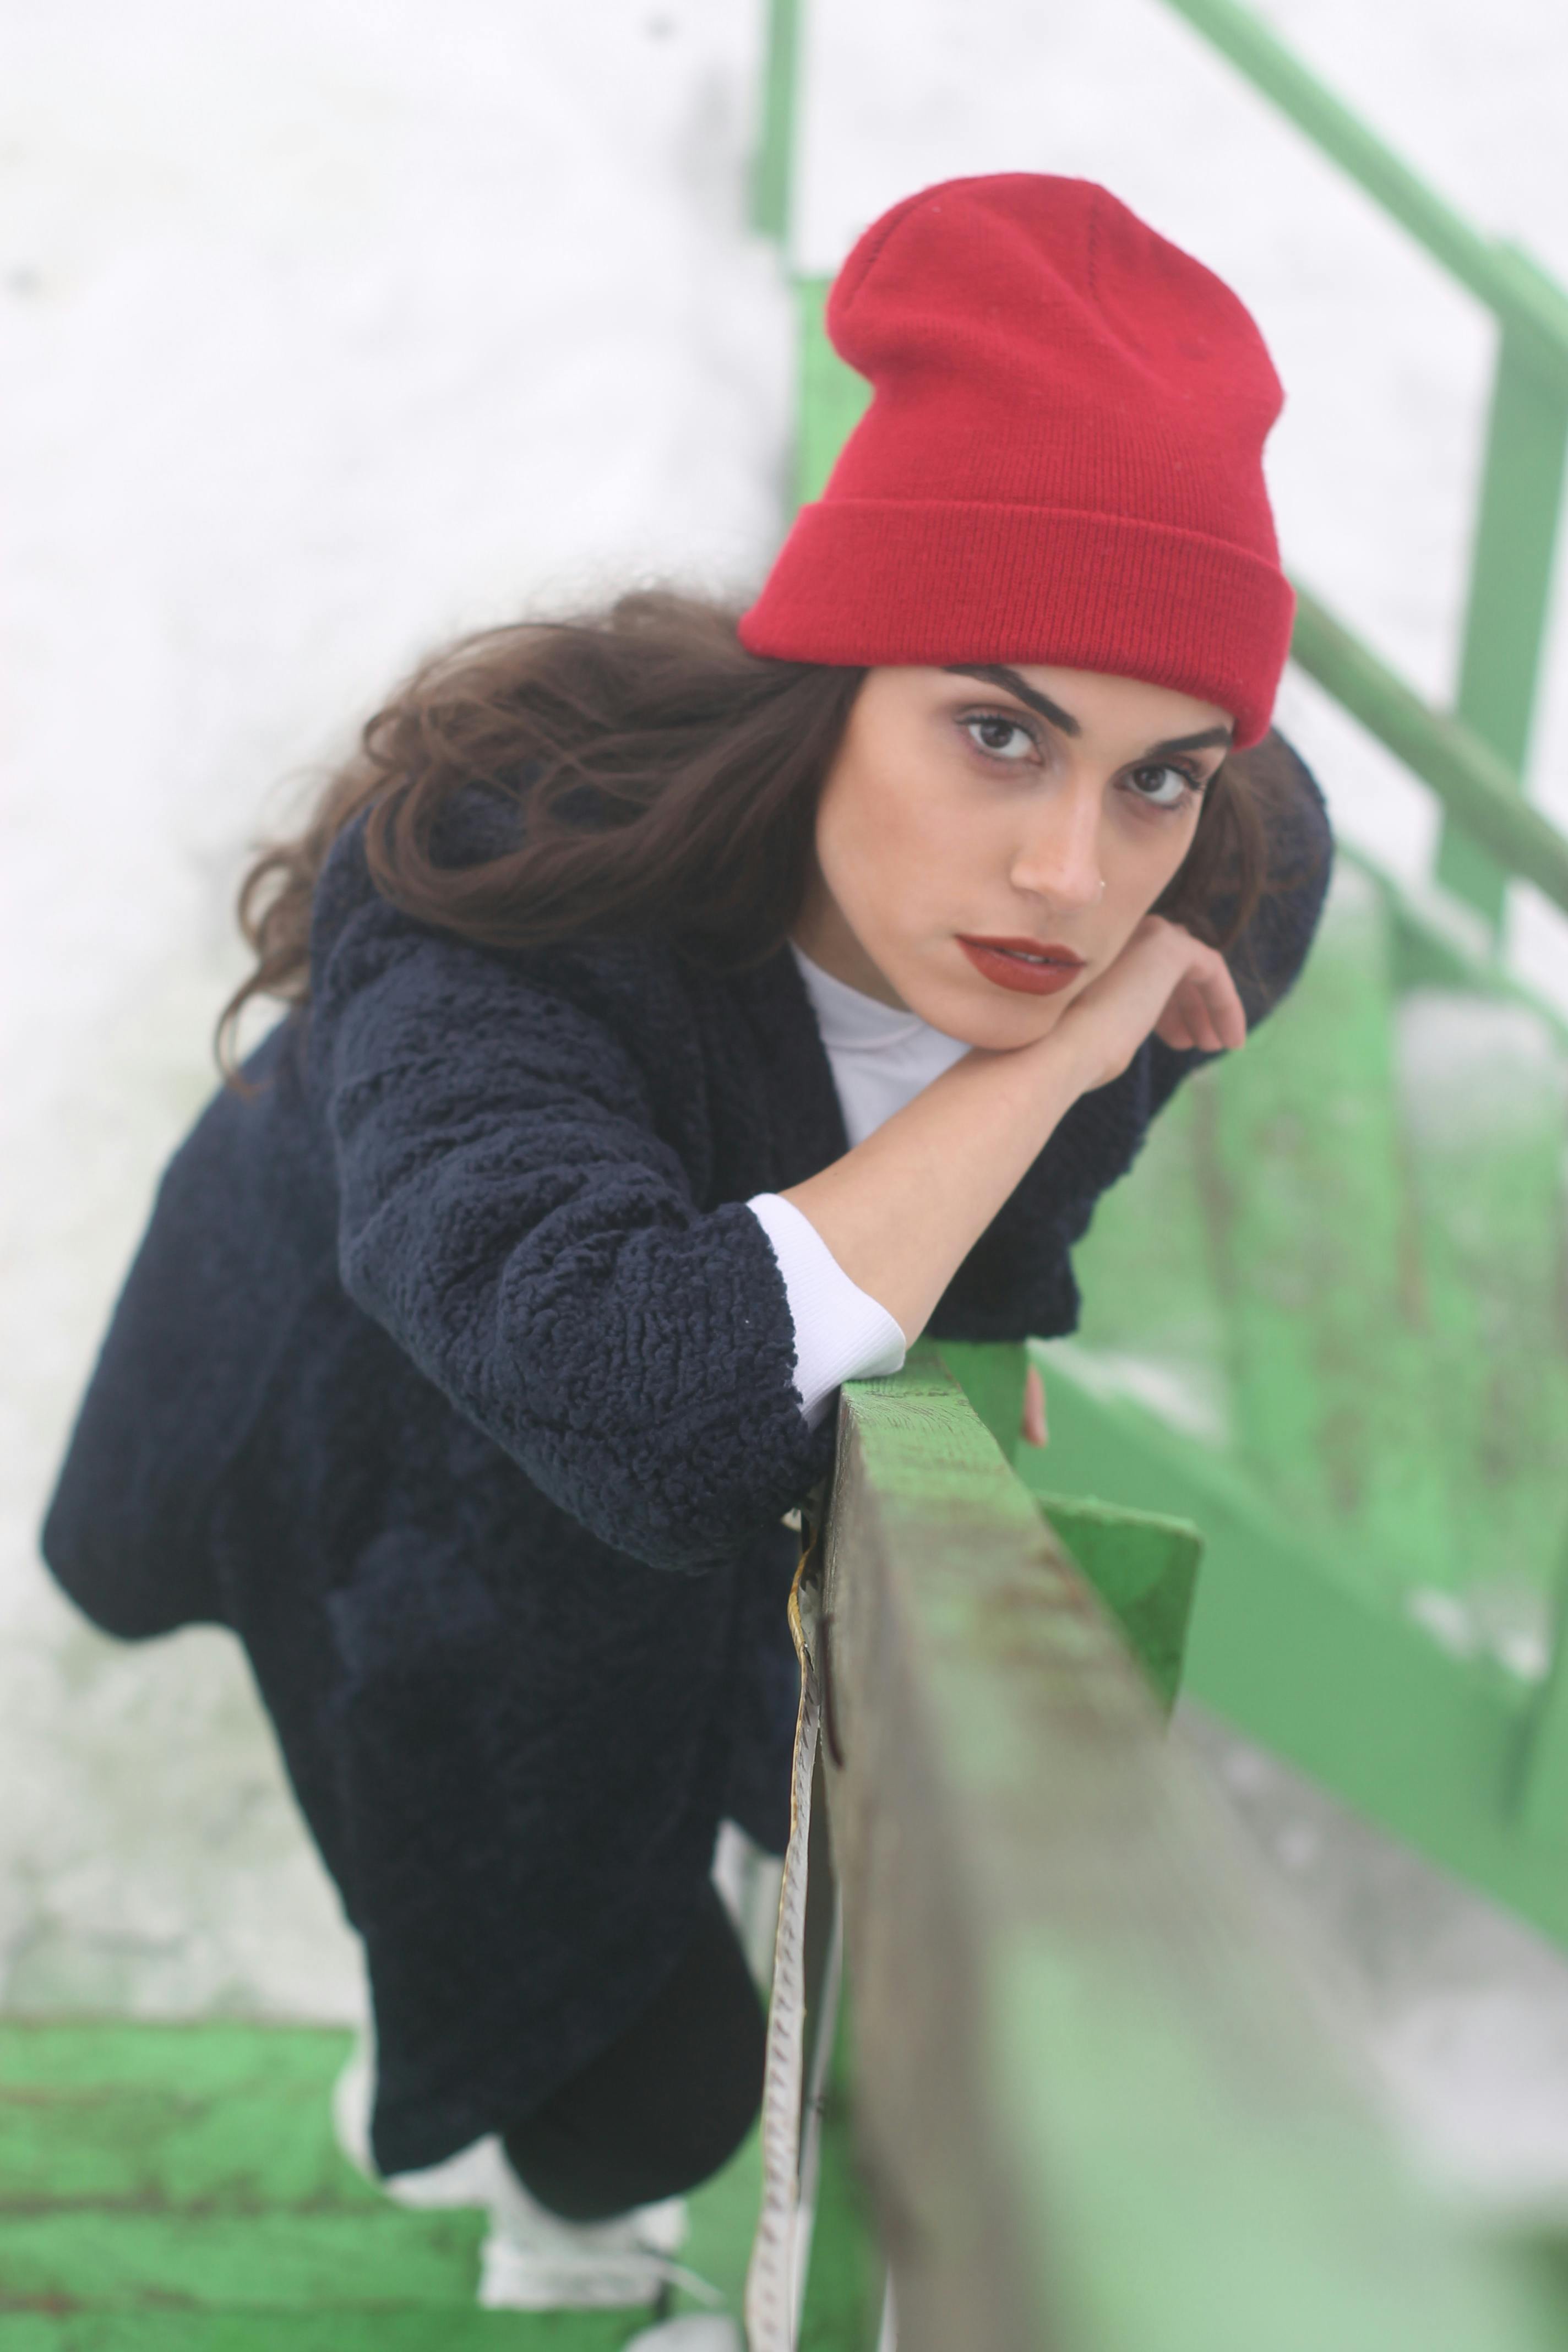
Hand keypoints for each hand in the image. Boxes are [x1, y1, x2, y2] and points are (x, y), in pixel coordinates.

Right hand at [1048, 915, 1246, 1092]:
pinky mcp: (1171, 944)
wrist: (1061, 1048)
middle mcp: (1119, 932)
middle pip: (1169, 968)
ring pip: (1192, 968)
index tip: (1179, 1042)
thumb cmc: (1068, 1054)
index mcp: (1094, 950)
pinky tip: (1231, 1038)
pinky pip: (1212, 969)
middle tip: (1201, 1044)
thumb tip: (1123, 1036)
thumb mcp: (1094, 1032)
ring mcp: (1144, 932)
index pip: (1142, 971)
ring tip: (1214, 1046)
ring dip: (1207, 1008)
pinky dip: (1225, 1002)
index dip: (1167, 1008)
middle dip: (1189, 1007)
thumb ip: (1114, 1018)